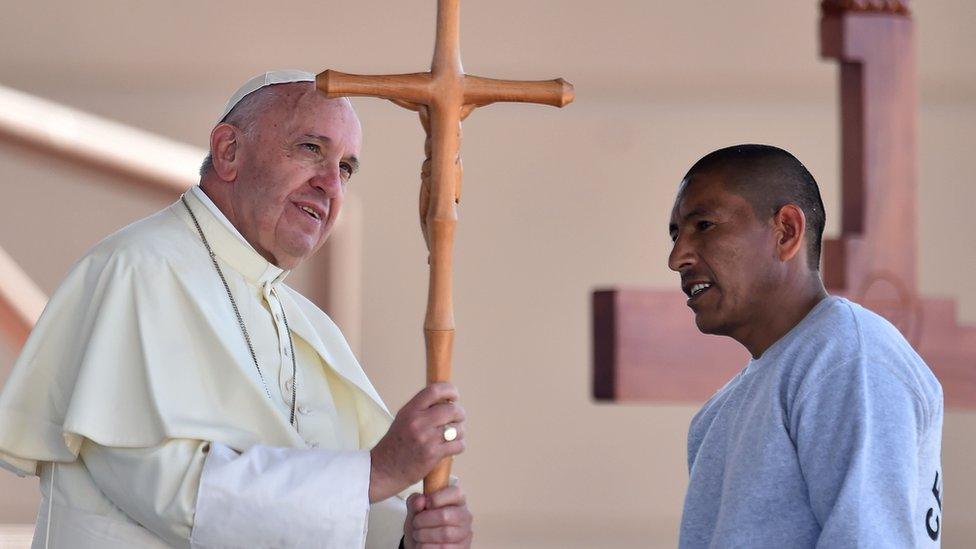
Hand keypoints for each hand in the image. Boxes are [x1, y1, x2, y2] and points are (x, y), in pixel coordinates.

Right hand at [369, 382, 465, 501]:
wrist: (383, 470)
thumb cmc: (395, 445)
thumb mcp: (403, 419)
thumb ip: (421, 409)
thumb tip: (446, 400)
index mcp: (410, 410)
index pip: (434, 390)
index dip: (450, 390)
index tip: (454, 396)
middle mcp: (418, 422)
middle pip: (452, 409)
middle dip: (460, 414)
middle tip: (458, 419)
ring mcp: (426, 438)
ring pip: (458, 428)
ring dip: (460, 432)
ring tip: (452, 436)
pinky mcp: (433, 454)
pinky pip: (458, 445)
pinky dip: (459, 446)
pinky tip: (452, 448)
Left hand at [403, 485, 472, 548]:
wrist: (423, 544)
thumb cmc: (423, 523)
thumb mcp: (415, 509)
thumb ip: (415, 501)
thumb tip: (420, 501)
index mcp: (457, 500)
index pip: (455, 493)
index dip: (436, 498)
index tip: (424, 504)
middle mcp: (464, 515)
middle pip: (445, 516)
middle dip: (424, 520)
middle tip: (415, 523)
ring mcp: (465, 533)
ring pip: (444, 534)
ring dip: (424, 535)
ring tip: (417, 535)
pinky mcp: (462, 548)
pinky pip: (444, 548)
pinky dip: (427, 547)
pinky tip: (423, 544)